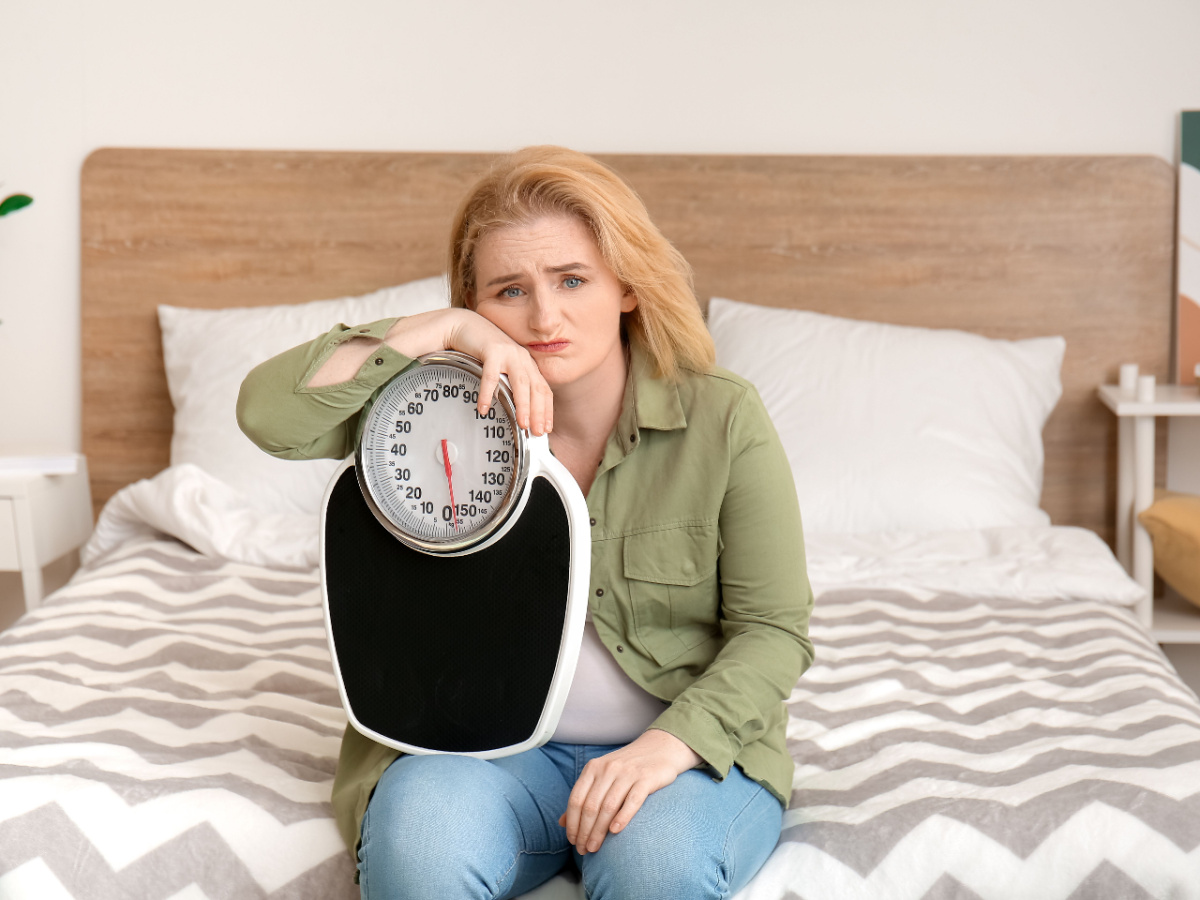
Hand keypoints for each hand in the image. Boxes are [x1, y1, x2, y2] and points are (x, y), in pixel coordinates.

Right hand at [442, 310, 553, 436]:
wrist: (465, 325)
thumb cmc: (483, 350)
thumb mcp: (503, 367)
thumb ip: (511, 383)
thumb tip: (516, 410)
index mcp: (527, 364)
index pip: (543, 390)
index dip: (547, 410)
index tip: (546, 428)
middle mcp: (522, 358)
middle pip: (536, 388)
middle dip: (538, 412)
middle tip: (537, 431)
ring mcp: (508, 353)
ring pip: (521, 383)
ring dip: (522, 405)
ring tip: (521, 423)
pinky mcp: (491, 349)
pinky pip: (491, 376)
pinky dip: (487, 393)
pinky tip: (483, 407)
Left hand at [557, 729, 702, 854]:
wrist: (660, 748)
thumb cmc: (627, 768)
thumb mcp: (602, 776)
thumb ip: (583, 797)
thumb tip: (562, 822)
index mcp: (593, 768)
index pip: (576, 799)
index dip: (572, 823)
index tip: (572, 840)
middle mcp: (608, 769)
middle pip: (590, 805)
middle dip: (584, 831)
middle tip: (584, 849)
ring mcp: (627, 773)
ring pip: (608, 806)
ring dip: (599, 831)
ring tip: (595, 847)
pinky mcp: (646, 778)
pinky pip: (633, 800)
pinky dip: (623, 817)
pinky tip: (615, 831)